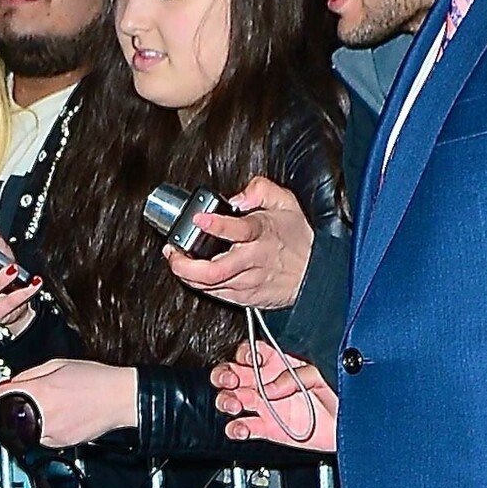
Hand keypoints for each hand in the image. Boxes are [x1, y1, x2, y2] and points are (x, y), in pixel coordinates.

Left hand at [0, 358, 137, 447]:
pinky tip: (63, 417)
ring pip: (26, 429)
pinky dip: (45, 428)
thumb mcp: (58, 365)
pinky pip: (41, 439)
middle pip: (12, 415)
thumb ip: (29, 375)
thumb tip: (10, 385)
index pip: (1, 396)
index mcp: (40, 390)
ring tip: (56, 405)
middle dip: (15, 407)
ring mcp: (52, 432)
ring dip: (31, 418)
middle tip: (38, 397)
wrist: (121, 398)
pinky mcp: (60, 444)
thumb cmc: (95, 380)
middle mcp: (43, 413)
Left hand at [163, 177, 314, 309]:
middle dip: (185, 263)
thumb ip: (261, 190)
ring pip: (209, 285)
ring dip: (186, 273)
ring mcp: (246, 281)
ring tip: (176, 259)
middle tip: (173, 251)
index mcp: (262, 233)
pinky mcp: (242, 297)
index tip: (198, 218)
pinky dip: (198, 283)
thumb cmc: (295, 239)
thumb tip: (238, 197)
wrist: (313, 275)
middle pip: (214, 270)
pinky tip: (191, 272)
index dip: (215, 225)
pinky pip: (213, 293)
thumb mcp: (286, 203)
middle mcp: (252, 259)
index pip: (238, 230)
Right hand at [213, 339, 337, 451]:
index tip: (248, 360)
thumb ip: (296, 375)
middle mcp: (268, 382)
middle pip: (231, 374)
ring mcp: (265, 406)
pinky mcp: (267, 429)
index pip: (250, 352)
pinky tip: (242, 428)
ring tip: (235, 405)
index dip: (244, 354)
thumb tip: (270, 388)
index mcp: (281, 362)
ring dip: (226, 401)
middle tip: (231, 381)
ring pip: (230, 399)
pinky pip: (241, 428)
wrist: (353, 424)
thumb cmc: (345, 391)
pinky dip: (235, 429)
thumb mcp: (324, 371)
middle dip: (224, 375)